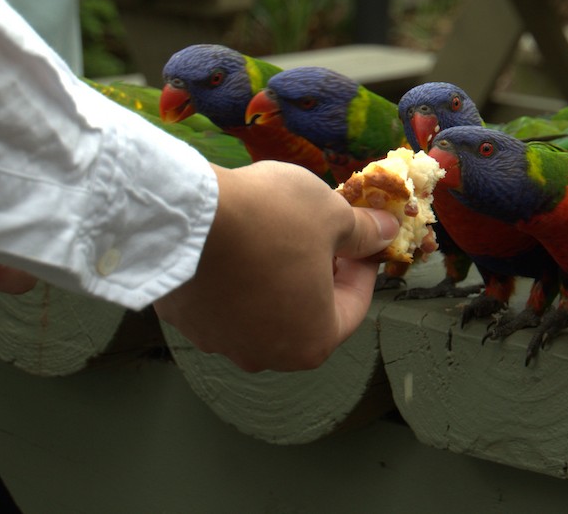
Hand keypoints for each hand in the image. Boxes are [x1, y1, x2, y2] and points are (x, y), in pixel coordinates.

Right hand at [152, 162, 401, 372]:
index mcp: (311, 342)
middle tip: (321, 235)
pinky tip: (234, 241)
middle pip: (306, 312)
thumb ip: (364, 232)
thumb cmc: (270, 218)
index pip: (353, 307)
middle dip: (319, 274)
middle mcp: (264, 355)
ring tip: (274, 234)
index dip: (362, 267)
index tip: (362, 240)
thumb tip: (383, 232)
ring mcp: (219, 341)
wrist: (185, 213)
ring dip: (275, 276)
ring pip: (261, 308)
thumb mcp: (332, 215)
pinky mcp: (184, 320)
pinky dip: (235, 276)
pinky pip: (221, 299)